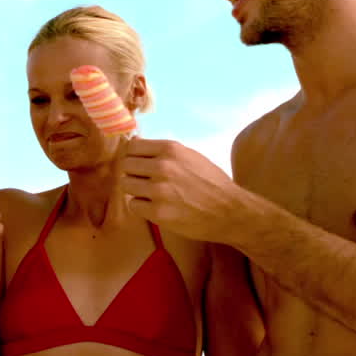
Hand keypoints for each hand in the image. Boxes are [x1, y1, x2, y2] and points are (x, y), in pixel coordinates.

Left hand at [119, 138, 250, 243]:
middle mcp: (162, 166)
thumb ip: (163, 151)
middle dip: (133, 173)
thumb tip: (135, 142)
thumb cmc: (212, 183)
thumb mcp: (190, 156)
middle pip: (125, 165)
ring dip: (136, 190)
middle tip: (145, 181)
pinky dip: (142, 207)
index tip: (138, 163)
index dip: (132, 155)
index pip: (132, 147)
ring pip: (126, 185)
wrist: (230, 212)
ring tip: (153, 195)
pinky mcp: (157, 212)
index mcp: (170, 149)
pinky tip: (157, 207)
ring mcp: (158, 190)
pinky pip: (133, 205)